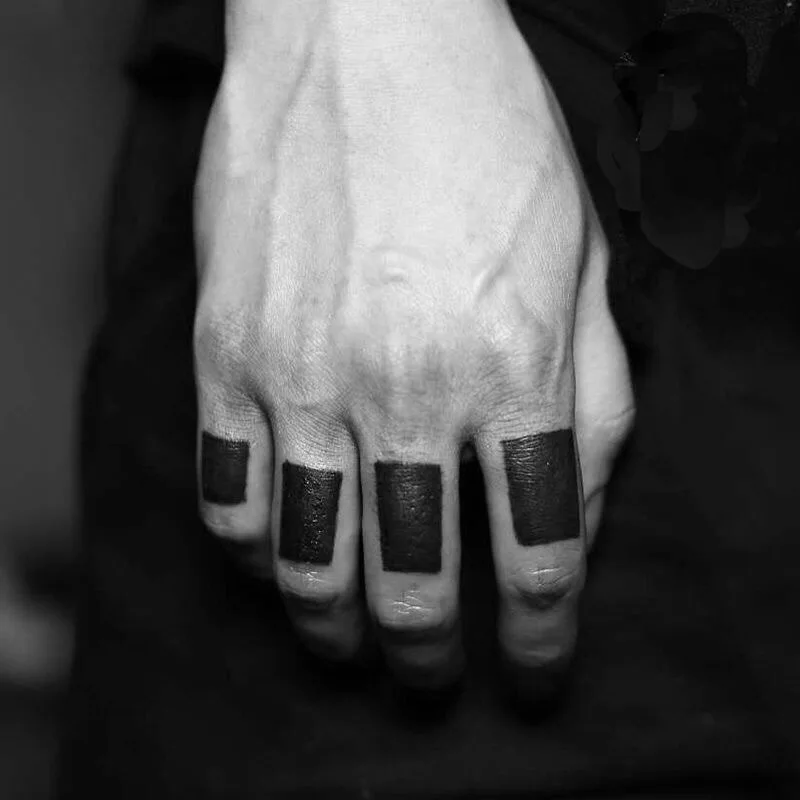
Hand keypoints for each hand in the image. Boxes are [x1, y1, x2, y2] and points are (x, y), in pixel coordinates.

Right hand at [194, 0, 633, 689]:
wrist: (362, 33)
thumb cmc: (486, 136)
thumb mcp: (584, 259)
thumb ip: (593, 396)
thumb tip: (578, 507)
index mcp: (514, 366)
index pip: (540, 552)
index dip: (544, 633)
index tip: (539, 666)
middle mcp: (407, 388)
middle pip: (417, 581)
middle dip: (433, 652)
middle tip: (438, 676)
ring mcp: (303, 374)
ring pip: (309, 561)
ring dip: (334, 625)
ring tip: (351, 643)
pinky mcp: (227, 351)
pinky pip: (229, 492)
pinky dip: (255, 551)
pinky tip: (279, 557)